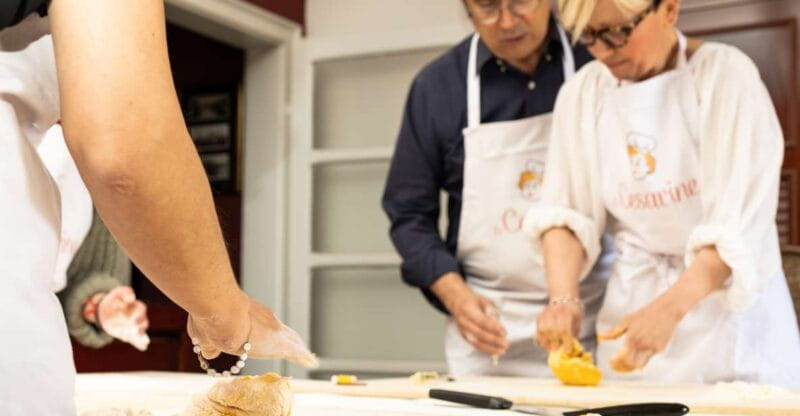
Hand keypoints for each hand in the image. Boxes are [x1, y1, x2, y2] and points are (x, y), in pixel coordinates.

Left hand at [97, 286, 149, 350]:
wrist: (107, 308)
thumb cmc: (116, 297)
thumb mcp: (120, 292)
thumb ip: (126, 293)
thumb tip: (131, 298)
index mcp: (136, 306)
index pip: (141, 309)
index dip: (138, 314)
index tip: (132, 319)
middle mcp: (137, 316)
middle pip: (143, 322)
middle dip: (141, 327)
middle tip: (137, 331)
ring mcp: (134, 326)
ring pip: (140, 331)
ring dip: (142, 337)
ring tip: (144, 343)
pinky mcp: (129, 333)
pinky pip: (135, 339)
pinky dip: (140, 343)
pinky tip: (143, 347)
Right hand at [187, 294, 318, 367]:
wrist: (220, 314)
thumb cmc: (211, 319)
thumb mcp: (207, 333)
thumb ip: (211, 344)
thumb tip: (209, 351)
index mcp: (251, 317)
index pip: (265, 326)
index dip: (270, 333)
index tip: (273, 336)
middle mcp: (267, 321)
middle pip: (282, 332)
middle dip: (289, 340)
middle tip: (297, 345)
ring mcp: (275, 331)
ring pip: (291, 341)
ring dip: (297, 348)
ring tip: (306, 355)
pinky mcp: (279, 344)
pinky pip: (295, 351)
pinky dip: (302, 356)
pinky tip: (310, 359)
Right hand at [432, 274, 507, 354]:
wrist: (457, 302)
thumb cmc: (471, 301)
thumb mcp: (482, 300)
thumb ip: (490, 309)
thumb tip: (496, 319)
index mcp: (468, 310)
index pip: (482, 321)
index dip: (494, 328)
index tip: (504, 332)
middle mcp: (464, 321)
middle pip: (480, 333)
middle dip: (494, 340)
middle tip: (506, 343)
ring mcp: (463, 330)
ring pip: (476, 342)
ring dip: (490, 348)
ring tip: (502, 350)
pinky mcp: (464, 336)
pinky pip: (475, 345)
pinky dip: (485, 349)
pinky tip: (494, 351)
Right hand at [536, 301, 582, 352]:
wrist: (564, 299)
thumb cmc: (573, 313)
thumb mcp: (577, 322)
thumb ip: (573, 335)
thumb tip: (570, 350)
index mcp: (567, 313)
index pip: (565, 329)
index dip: (566, 341)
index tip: (567, 351)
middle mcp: (555, 312)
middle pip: (552, 330)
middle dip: (554, 343)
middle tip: (556, 350)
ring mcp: (546, 313)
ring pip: (542, 330)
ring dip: (545, 341)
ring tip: (549, 348)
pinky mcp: (540, 316)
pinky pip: (537, 329)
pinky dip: (539, 338)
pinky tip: (543, 343)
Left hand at [599, 298, 682, 371]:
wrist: (666, 311)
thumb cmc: (644, 314)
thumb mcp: (627, 320)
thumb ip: (613, 332)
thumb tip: (600, 337)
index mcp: (632, 337)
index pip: (622, 357)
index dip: (616, 363)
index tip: (611, 362)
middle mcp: (642, 344)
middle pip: (630, 364)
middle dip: (621, 368)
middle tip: (615, 366)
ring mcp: (652, 347)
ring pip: (640, 365)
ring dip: (630, 368)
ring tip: (623, 364)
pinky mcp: (659, 348)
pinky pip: (647, 359)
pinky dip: (639, 361)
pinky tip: (634, 358)